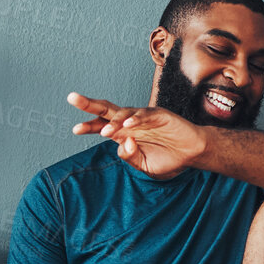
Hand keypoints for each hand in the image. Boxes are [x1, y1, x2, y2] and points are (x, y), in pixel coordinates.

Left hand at [68, 93, 205, 178]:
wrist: (191, 155)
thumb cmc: (168, 159)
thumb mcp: (143, 165)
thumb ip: (130, 157)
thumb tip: (121, 145)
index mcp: (124, 134)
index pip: (102, 126)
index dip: (88, 126)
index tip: (75, 130)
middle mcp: (131, 122)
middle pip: (106, 110)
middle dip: (88, 104)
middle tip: (72, 98)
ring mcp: (144, 117)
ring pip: (124, 112)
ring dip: (114, 121)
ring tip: (106, 131)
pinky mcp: (159, 115)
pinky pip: (144, 115)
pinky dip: (136, 119)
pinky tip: (129, 125)